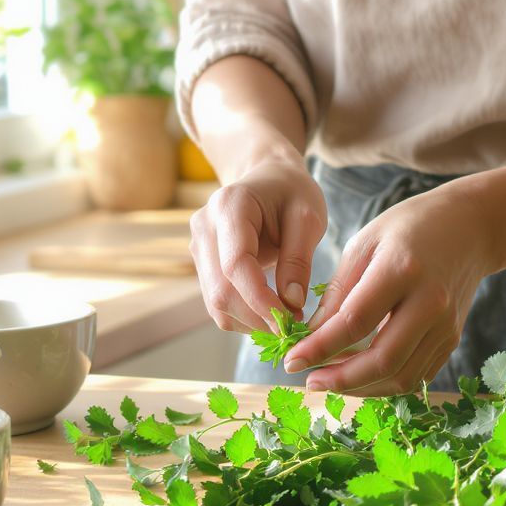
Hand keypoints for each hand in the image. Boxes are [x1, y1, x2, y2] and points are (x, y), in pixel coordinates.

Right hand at [189, 156, 327, 333]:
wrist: (269, 179)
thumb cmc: (292, 193)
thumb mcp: (308, 217)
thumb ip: (298, 259)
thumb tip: (291, 303)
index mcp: (229, 206)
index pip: (236, 264)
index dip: (260, 299)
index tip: (290, 319)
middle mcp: (204, 226)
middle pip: (220, 289)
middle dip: (257, 316)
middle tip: (293, 326)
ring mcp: (198, 246)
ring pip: (215, 302)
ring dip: (250, 321)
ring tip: (285, 319)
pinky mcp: (201, 264)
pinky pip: (217, 302)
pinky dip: (243, 316)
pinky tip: (269, 312)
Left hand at [283, 181, 488, 395]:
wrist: (470, 227)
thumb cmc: (409, 227)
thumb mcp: (365, 243)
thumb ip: (338, 291)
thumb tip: (311, 335)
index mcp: (402, 269)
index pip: (355, 322)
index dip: (319, 347)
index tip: (291, 360)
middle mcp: (430, 302)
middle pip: (383, 360)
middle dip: (340, 380)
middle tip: (310, 381)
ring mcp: (446, 325)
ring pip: (402, 377)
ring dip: (362, 388)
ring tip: (330, 381)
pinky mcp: (452, 338)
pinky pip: (417, 375)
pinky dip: (384, 383)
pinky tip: (359, 376)